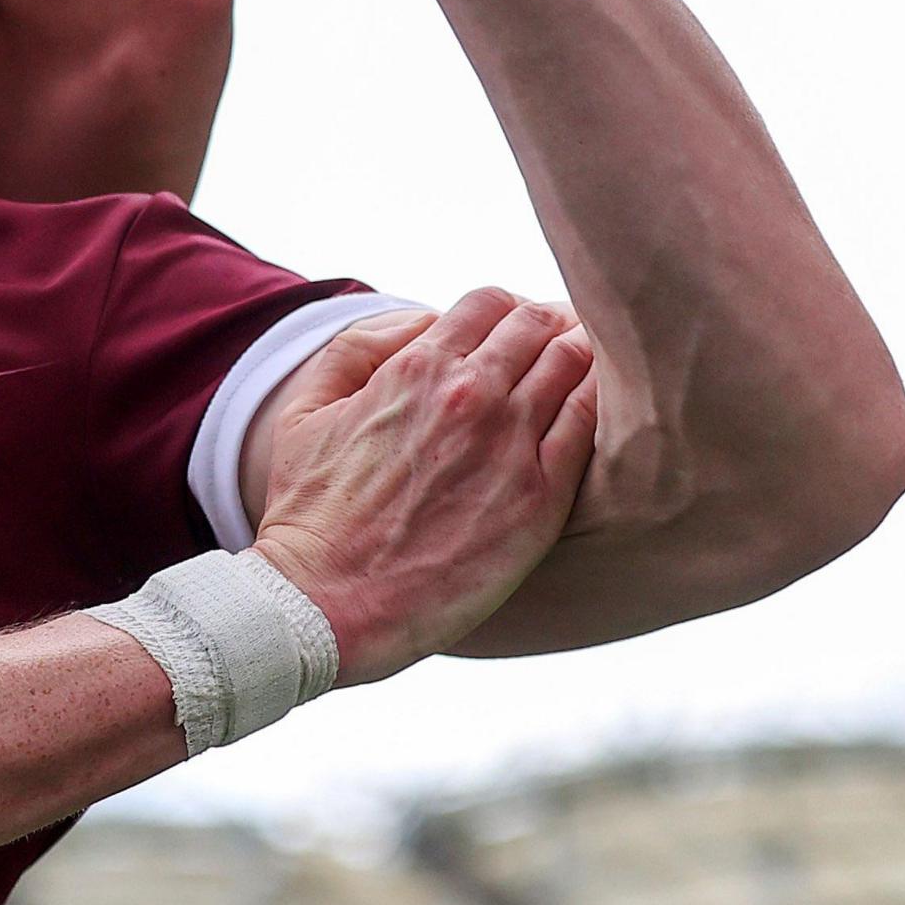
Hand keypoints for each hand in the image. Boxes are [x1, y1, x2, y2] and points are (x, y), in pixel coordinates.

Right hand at [247, 288, 597, 680]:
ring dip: (580, 362)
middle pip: (538, 325)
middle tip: (552, 359)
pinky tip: (596, 423)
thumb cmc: (312, 514)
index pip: (490, 303)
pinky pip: (591, 426)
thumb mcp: (305, 411)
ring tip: (580, 386)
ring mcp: (510, 443)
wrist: (327, 602)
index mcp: (414, 368)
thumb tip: (417, 323)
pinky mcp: (540, 497)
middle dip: (547, 330)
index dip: (504, 314)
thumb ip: (357, 351)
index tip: (510, 339)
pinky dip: (599, 407)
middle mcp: (469, 394)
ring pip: (574, 364)